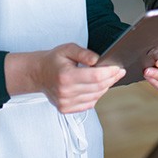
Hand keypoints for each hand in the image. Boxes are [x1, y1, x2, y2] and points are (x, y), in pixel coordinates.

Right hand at [5, 43, 124, 113]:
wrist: (38, 74)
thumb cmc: (54, 61)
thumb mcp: (67, 49)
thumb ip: (83, 53)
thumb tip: (97, 60)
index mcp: (66, 76)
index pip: (96, 76)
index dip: (110, 72)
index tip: (118, 67)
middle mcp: (65, 92)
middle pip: (98, 87)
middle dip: (111, 78)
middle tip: (119, 71)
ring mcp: (65, 103)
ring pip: (96, 97)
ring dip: (105, 87)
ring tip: (108, 78)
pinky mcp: (66, 109)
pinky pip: (89, 104)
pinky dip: (96, 96)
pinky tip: (97, 87)